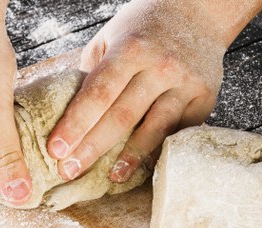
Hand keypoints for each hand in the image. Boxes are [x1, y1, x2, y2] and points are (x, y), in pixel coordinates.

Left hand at [46, 0, 261, 181]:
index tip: (56, 149)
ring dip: (129, 157)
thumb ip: (92, 72)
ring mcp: (185, 83)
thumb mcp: (111, 37)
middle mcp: (159, 66)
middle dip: (92, 147)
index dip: (75, 124)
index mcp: (130, 49)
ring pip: (154, 129)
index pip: (97, 93)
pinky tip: (144, 166)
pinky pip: (179, 131)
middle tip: (70, 170)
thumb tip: (68, 114)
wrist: (198, 11)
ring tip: (111, 177)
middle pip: (121, 117)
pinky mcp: (205, 98)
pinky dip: (159, 150)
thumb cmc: (145, 27)